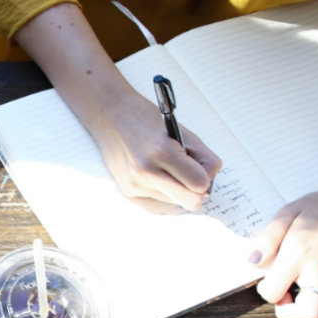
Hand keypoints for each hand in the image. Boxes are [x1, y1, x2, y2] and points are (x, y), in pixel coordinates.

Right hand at [86, 87, 222, 209]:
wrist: (109, 114)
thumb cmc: (147, 119)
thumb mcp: (182, 131)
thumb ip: (203, 158)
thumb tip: (209, 184)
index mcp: (162, 152)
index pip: (200, 184)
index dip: (206, 176)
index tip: (201, 167)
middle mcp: (146, 171)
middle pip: (192, 202)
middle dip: (196, 190)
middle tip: (190, 173)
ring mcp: (135, 183)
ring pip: (176, 201)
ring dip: (176, 187)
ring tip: (164, 165)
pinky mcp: (128, 190)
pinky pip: (159, 199)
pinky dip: (162, 187)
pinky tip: (152, 170)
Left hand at [249, 180, 317, 317]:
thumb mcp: (288, 212)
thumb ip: (268, 239)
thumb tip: (252, 262)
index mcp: (298, 252)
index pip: (274, 291)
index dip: (266, 291)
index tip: (268, 280)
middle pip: (308, 312)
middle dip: (291, 313)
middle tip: (285, 297)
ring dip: (315, 312)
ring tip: (304, 297)